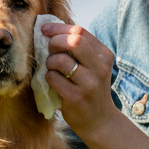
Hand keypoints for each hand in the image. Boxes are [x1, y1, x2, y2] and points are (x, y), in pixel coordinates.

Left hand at [41, 21, 119, 141]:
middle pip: (73, 41)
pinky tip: (54, 83)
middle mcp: (99, 68)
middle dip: (55, 42)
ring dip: (49, 62)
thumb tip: (50, 30)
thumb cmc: (90, 88)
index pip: (80, 32)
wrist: (99, 120)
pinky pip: (53, 78)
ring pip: (60, 60)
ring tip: (52, 69)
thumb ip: (79, 50)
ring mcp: (89, 83)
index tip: (44, 29)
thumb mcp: (93, 67)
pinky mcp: (76, 97)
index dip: (58, 28)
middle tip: (49, 50)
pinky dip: (48, 77)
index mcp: (104, 55)